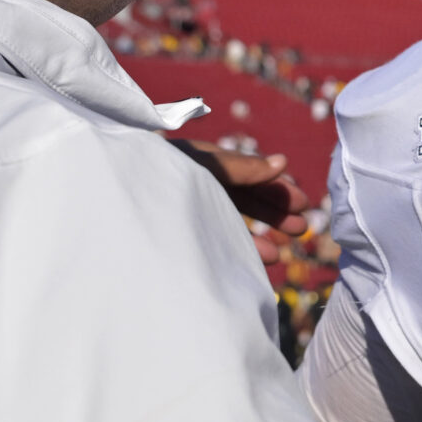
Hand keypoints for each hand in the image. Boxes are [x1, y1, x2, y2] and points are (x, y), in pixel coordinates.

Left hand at [173, 141, 308, 264]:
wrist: (119, 204)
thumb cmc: (162, 175)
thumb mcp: (206, 166)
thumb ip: (243, 168)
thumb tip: (283, 162)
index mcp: (207, 162)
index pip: (250, 173)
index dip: (276, 187)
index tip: (301, 203)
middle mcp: (201, 184)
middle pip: (245, 198)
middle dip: (274, 213)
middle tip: (302, 228)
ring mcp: (190, 209)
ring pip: (233, 221)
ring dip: (259, 236)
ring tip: (283, 251)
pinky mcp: (182, 234)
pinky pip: (216, 240)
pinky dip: (238, 248)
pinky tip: (256, 260)